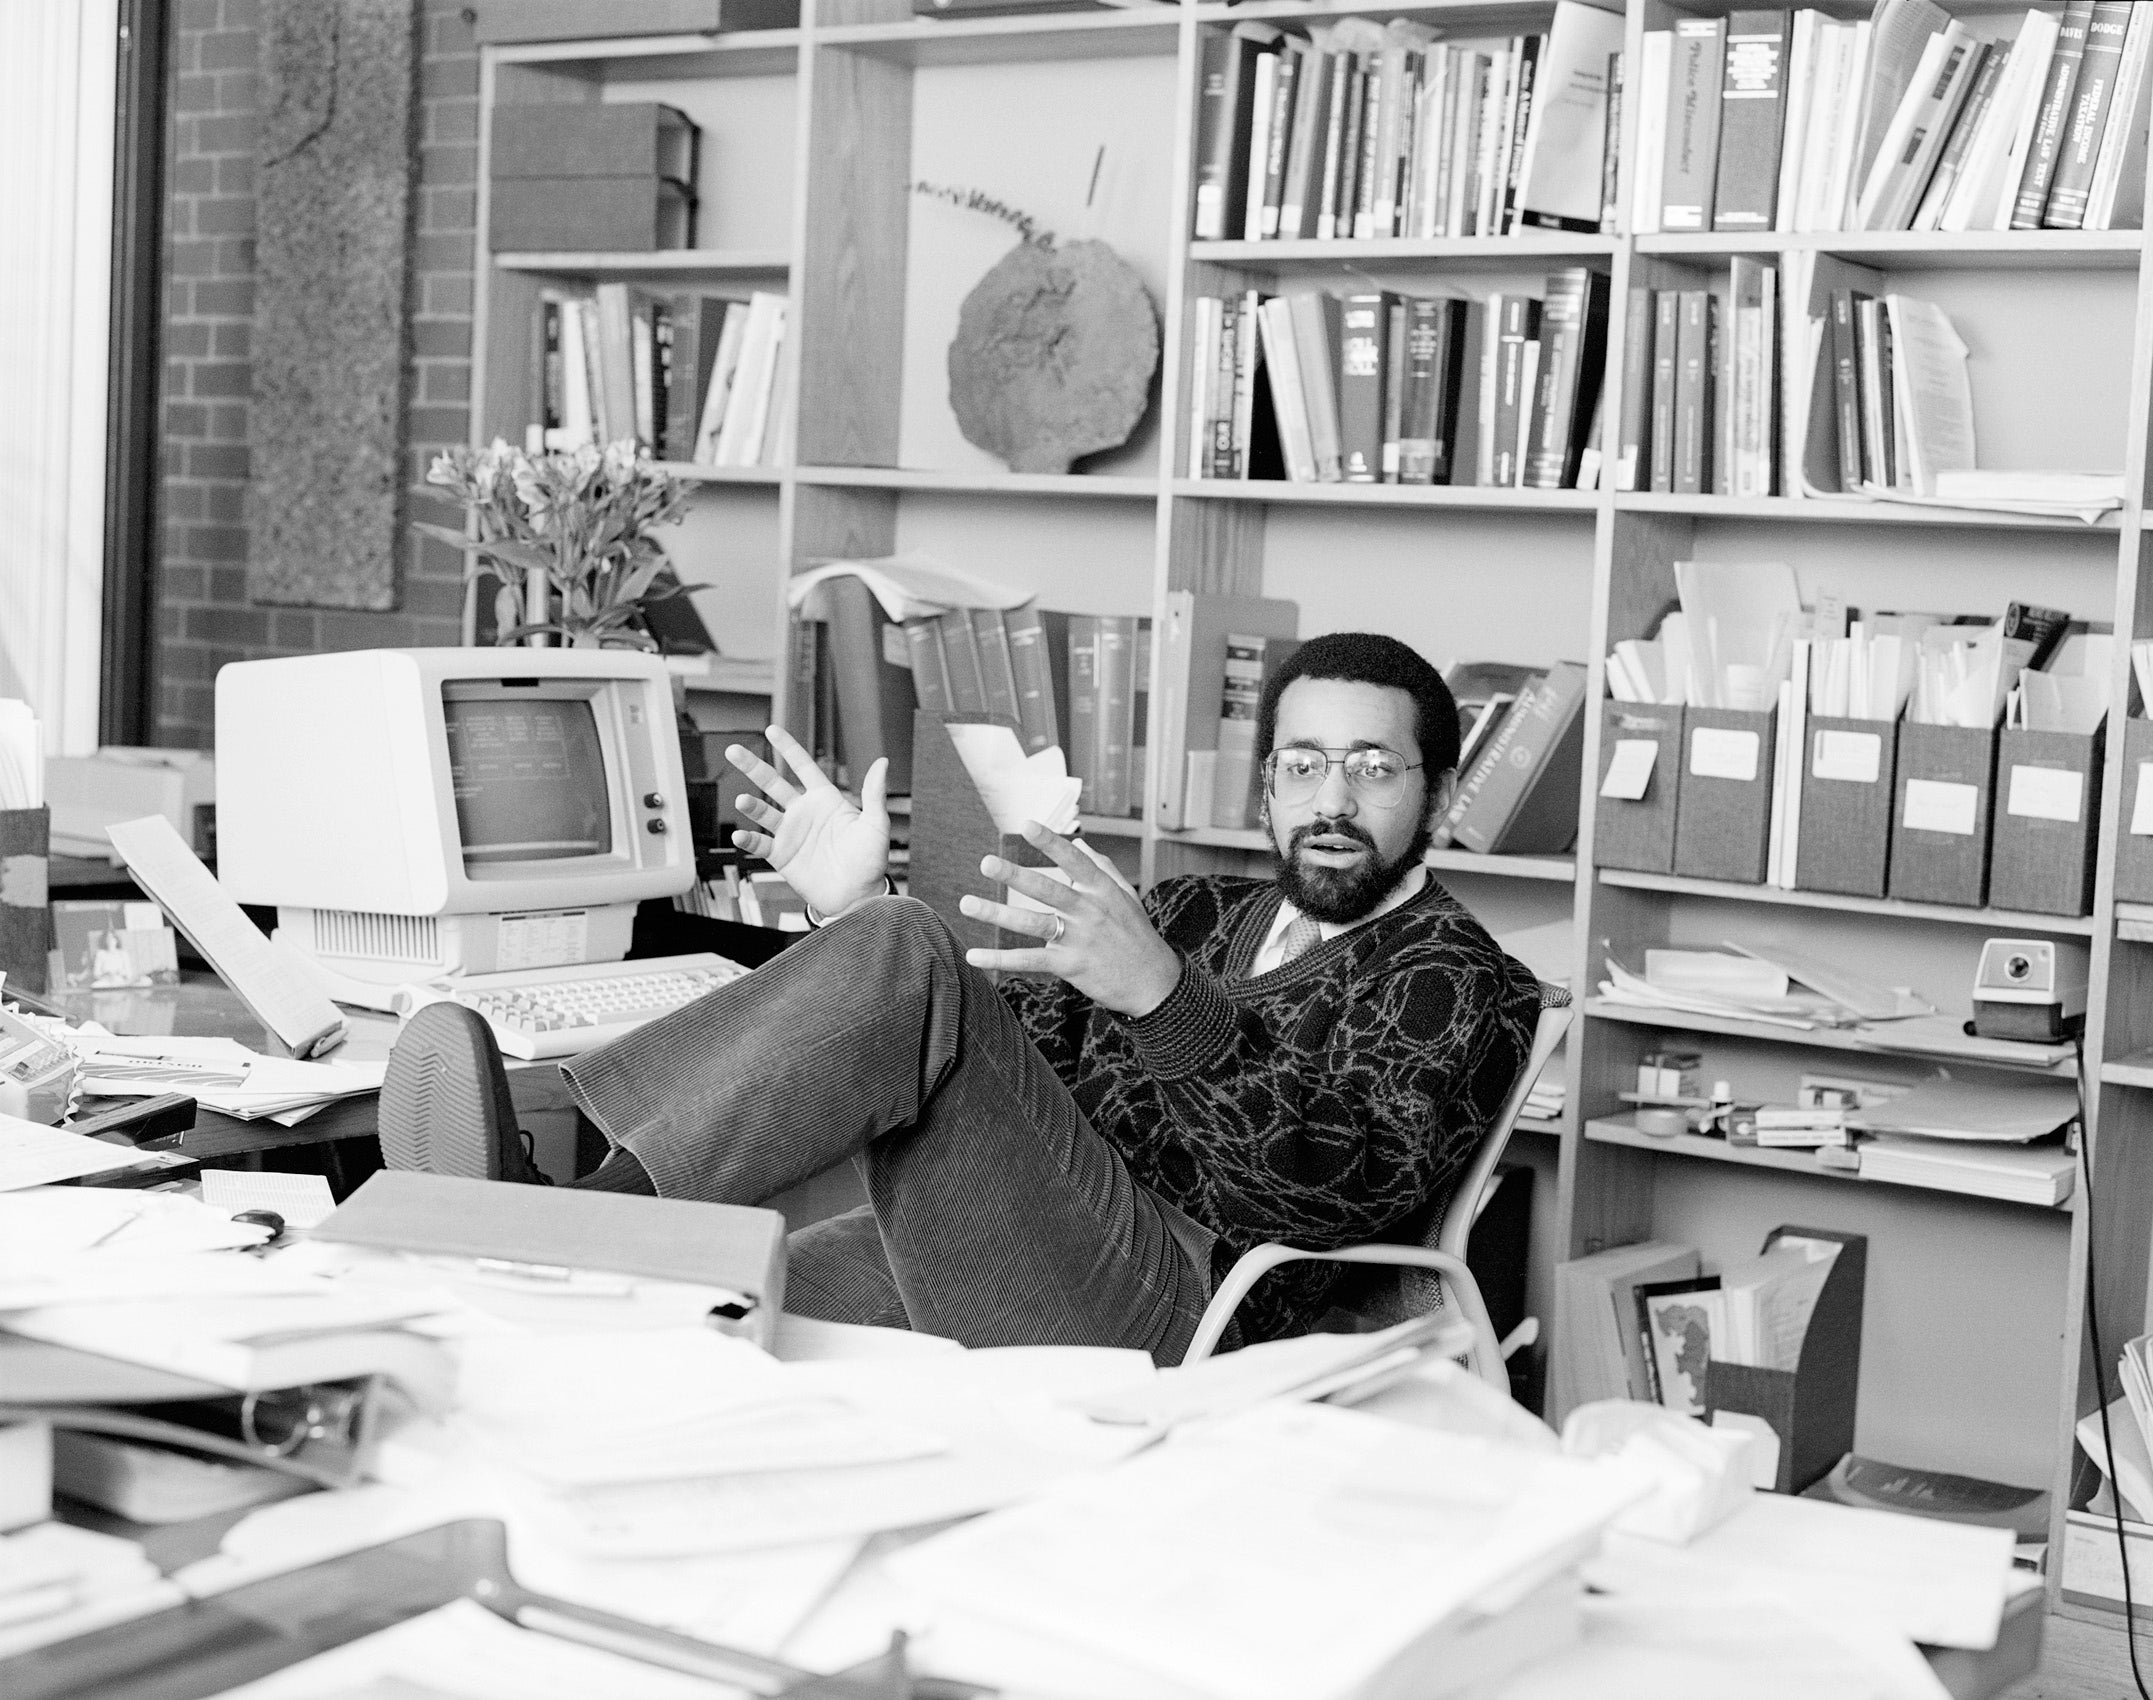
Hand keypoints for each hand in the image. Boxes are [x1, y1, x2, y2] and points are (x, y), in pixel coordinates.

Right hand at [727, 727, 890, 919]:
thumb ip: (874, 793)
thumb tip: (882, 761)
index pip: (803, 767)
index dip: (788, 748)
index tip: (772, 730)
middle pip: (773, 783)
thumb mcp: (876, 824)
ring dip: (752, 805)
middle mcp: (804, 812)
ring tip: (742, 799)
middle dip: (754, 766)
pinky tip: (740, 834)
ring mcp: (790, 833)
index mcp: (825, 800)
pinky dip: (748, 839)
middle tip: (734, 750)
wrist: (857, 896)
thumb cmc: (870, 861)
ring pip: (763, 812)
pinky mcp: (781, 856)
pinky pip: (760, 843)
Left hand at [961, 822, 1181, 1017]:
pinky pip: (1029, 960)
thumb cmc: (1137, 936)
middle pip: (1047, 890)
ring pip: (1032, 923)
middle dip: (1015, 875)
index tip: (1027, 824)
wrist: (1154, 983)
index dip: (1051, 842)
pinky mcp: (1070, 966)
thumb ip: (1103, 868)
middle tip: (986, 862)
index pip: (1075, 861)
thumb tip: (1080, 843)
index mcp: (1102, 891)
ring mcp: (1079, 940)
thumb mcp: (1126, 898)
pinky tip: (974, 955)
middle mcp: (1089, 912)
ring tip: (967, 904)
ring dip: (997, 914)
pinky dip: (1000, 959)